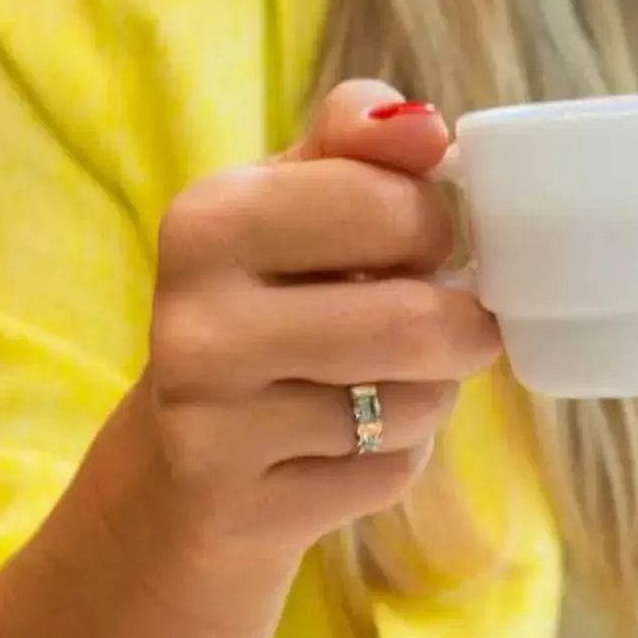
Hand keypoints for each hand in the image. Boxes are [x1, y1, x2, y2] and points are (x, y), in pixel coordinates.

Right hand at [125, 78, 497, 579]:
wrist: (180, 467)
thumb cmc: (263, 305)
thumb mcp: (293, 201)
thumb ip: (359, 143)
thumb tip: (421, 126)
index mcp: (207, 221)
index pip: (394, 206)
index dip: (433, 228)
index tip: (411, 244)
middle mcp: (195, 322)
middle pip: (419, 320)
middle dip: (456, 324)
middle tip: (425, 322)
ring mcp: (211, 425)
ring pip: (415, 405)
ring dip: (428, 395)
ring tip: (374, 385)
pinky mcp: (242, 510)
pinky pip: (388, 473)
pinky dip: (392, 460)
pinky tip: (337, 449)